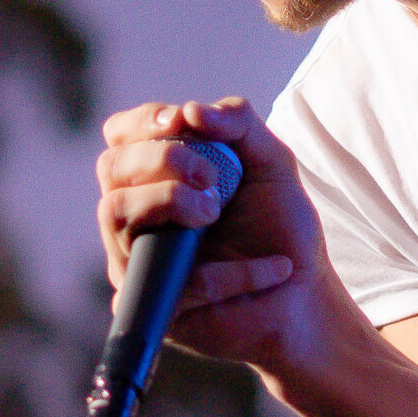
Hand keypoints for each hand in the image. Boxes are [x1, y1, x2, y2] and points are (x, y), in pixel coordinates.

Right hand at [94, 97, 348, 372]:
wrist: (306, 296)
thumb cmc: (281, 228)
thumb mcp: (272, 162)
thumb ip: (240, 123)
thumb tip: (190, 110)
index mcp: (158, 178)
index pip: (122, 137)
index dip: (141, 123)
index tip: (179, 122)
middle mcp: (138, 217)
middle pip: (111, 168)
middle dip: (161, 158)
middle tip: (210, 177)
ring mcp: (140, 261)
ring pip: (114, 213)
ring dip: (170, 201)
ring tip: (215, 212)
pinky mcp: (157, 306)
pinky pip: (172, 277)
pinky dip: (229, 272)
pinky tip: (270, 269)